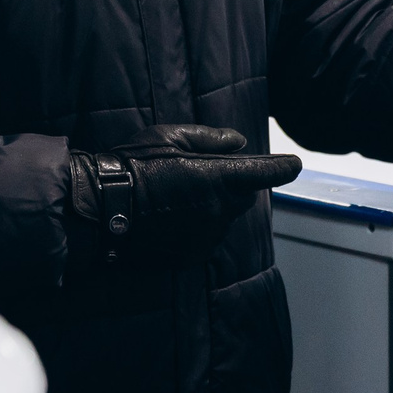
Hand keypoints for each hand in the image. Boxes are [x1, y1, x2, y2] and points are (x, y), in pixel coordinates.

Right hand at [67, 126, 302, 265]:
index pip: (266, 172)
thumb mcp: (167, 137)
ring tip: (175, 198)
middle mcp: (220, 211)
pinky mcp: (191, 255)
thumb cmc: (132, 166)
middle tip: (201, 175)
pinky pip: (204, 239)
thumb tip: (239, 142)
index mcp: (219, 178)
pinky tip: (168, 218)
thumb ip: (209, 139)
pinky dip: (196, 228)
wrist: (100, 210)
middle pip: (243, 198)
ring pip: (223, 219)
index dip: (282, 167)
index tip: (293, 165)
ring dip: (212, 209)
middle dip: (232, 187)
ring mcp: (206, 236)